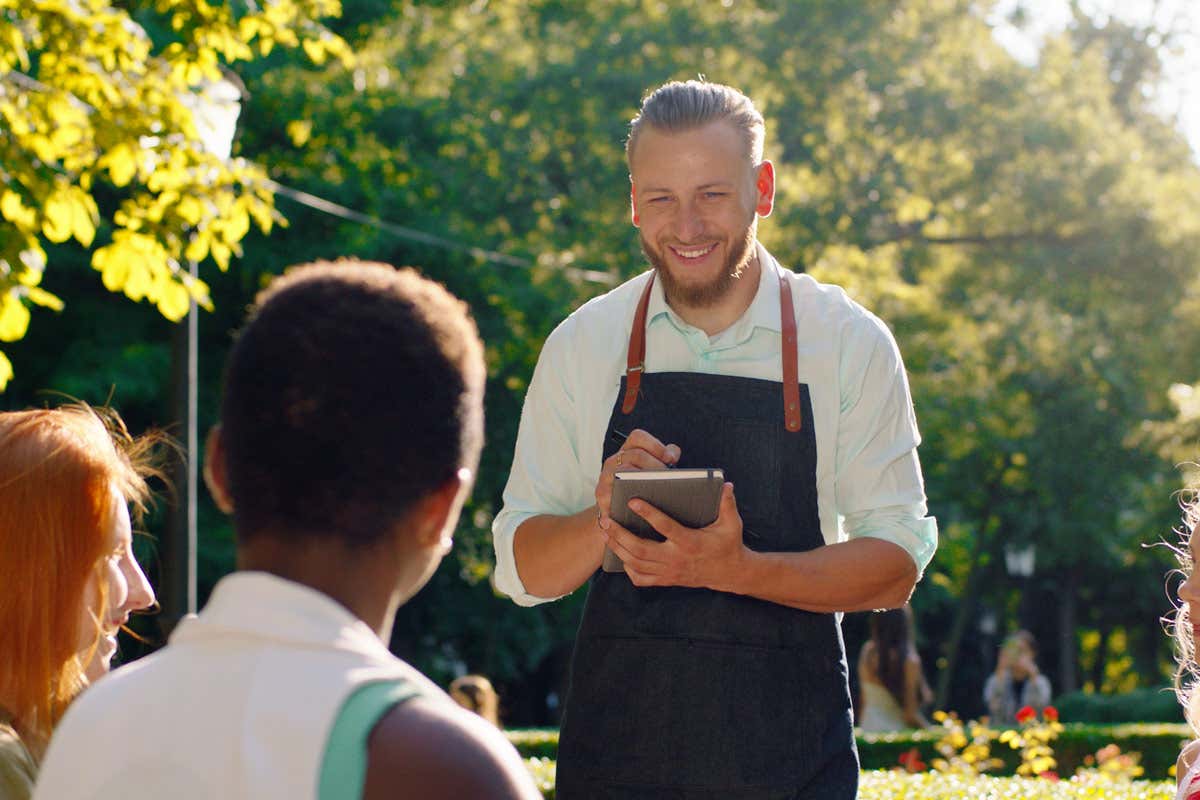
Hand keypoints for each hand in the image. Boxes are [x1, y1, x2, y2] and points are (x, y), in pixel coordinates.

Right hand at [595, 428, 680, 530]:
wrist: (617, 509)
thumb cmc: (639, 487)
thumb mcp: (651, 469)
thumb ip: (665, 457)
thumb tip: (673, 454)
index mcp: (627, 451)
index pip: (638, 437)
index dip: (656, 445)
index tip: (670, 459)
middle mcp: (614, 460)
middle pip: (635, 455)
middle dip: (655, 466)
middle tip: (668, 479)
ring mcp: (605, 476)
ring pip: (624, 472)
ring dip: (643, 480)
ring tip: (658, 490)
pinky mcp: (601, 494)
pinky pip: (612, 495)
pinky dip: (625, 501)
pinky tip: (639, 506)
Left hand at [603, 482, 744, 590]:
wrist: (730, 573)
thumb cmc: (728, 544)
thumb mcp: (732, 524)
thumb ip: (728, 504)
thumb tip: (727, 484)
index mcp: (690, 542)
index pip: (665, 527)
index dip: (648, 513)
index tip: (632, 500)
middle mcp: (676, 559)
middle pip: (640, 548)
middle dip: (619, 534)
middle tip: (605, 518)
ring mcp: (669, 572)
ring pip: (635, 563)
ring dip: (617, 547)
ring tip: (605, 531)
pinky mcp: (666, 580)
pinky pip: (640, 579)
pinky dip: (627, 568)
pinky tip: (620, 554)